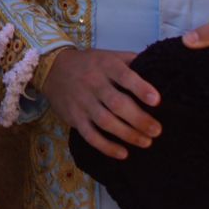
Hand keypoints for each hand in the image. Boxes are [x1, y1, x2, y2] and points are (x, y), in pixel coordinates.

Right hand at [43, 49, 161, 159]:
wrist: (52, 68)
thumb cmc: (89, 63)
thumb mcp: (108, 55)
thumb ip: (131, 61)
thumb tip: (157, 68)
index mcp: (105, 65)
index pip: (124, 76)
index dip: (140, 88)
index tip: (156, 100)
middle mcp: (93, 84)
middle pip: (117, 103)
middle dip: (139, 119)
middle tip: (157, 130)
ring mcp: (82, 102)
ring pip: (106, 122)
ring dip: (127, 134)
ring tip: (146, 142)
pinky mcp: (74, 118)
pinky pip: (90, 135)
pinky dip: (106, 146)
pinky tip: (123, 153)